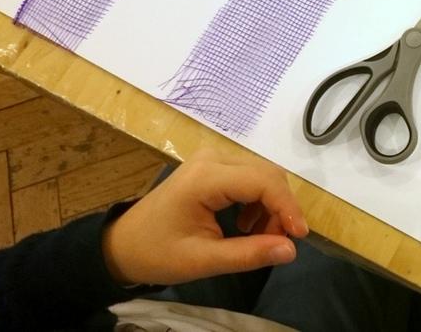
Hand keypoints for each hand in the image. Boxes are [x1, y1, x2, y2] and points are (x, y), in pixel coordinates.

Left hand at [102, 148, 308, 285]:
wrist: (122, 246)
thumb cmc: (157, 253)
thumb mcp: (202, 260)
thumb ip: (247, 254)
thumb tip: (291, 250)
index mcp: (206, 178)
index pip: (263, 182)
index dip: (287, 207)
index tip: (299, 237)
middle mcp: (213, 159)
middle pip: (267, 175)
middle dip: (280, 208)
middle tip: (278, 242)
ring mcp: (213, 160)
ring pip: (262, 175)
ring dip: (271, 206)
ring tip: (260, 238)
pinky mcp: (213, 168)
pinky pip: (250, 178)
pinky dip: (259, 202)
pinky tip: (247, 225)